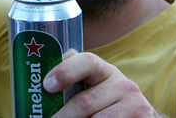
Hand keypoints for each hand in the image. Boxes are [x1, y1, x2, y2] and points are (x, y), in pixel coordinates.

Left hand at [45, 50, 161, 117]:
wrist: (139, 117)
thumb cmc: (103, 100)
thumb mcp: (92, 84)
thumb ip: (72, 74)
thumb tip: (37, 79)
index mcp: (104, 70)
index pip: (86, 62)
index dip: (65, 71)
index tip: (46, 85)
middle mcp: (122, 84)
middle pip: (84, 102)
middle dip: (61, 116)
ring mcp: (135, 105)